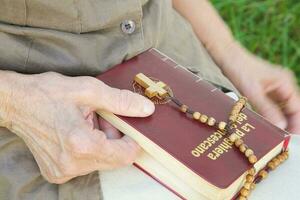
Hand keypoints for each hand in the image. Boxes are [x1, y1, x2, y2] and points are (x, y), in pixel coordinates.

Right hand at [0, 71, 153, 183]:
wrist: (17, 103)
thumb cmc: (49, 93)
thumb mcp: (89, 90)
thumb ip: (121, 101)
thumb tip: (146, 109)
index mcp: (81, 144)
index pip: (125, 155)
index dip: (133, 141)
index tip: (130, 127)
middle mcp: (72, 164)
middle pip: (114, 160)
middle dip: (115, 140)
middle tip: (102, 119)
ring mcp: (63, 172)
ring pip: (100, 162)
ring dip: (102, 144)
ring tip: (87, 124)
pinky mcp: (57, 173)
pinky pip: (86, 165)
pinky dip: (89, 151)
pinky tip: (78, 134)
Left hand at [221, 43, 299, 133]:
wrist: (227, 57)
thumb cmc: (240, 69)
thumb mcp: (252, 91)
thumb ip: (267, 109)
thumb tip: (281, 126)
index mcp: (285, 83)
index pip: (297, 108)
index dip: (297, 124)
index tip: (293, 139)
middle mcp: (283, 85)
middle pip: (291, 109)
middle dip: (289, 124)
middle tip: (284, 141)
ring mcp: (274, 87)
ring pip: (282, 108)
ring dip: (280, 121)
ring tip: (276, 137)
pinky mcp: (264, 90)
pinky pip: (272, 105)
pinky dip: (270, 115)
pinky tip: (267, 125)